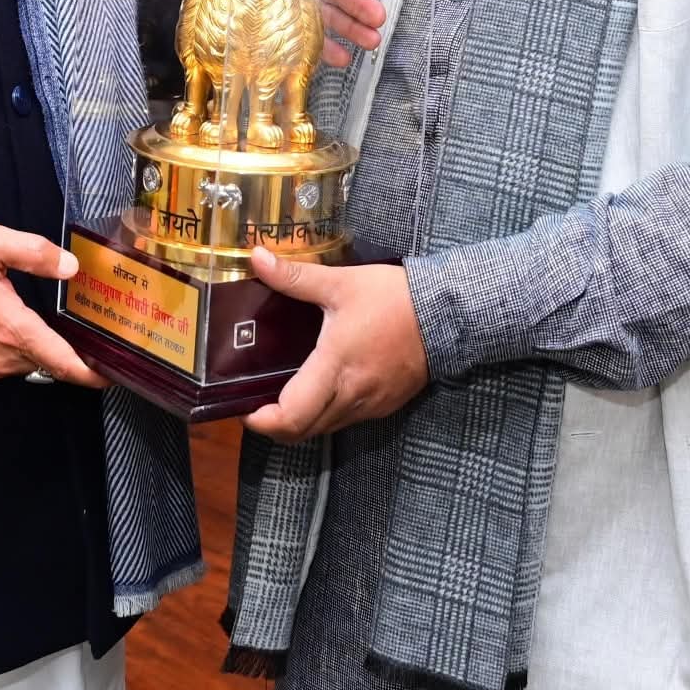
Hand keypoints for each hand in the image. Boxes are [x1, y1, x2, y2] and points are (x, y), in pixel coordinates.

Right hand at [0, 225, 107, 387]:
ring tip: (80, 329)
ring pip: (37, 363)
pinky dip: (36, 349)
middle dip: (80, 354)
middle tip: (104, 332)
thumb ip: (35, 253)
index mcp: (11, 328)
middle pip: (54, 364)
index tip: (117, 371)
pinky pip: (19, 361)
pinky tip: (44, 328)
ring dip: (57, 352)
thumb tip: (71, 268)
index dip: (92, 372)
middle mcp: (3, 355)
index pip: (62, 363)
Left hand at [242, 245, 427, 441]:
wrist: (447, 314)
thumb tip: (256, 257)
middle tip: (253, 400)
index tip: (242, 405)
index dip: (261, 420)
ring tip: (280, 394)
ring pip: (323, 429)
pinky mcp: (384, 405)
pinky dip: (323, 414)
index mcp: (335, 367)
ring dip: (299, 421)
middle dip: (273, 424)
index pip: (291, 417)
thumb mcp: (340, 283)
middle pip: (302, 432)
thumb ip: (294, 275)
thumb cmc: (393, 298)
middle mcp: (351, 396)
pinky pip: (344, 420)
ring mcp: (369, 405)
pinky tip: (318, 388)